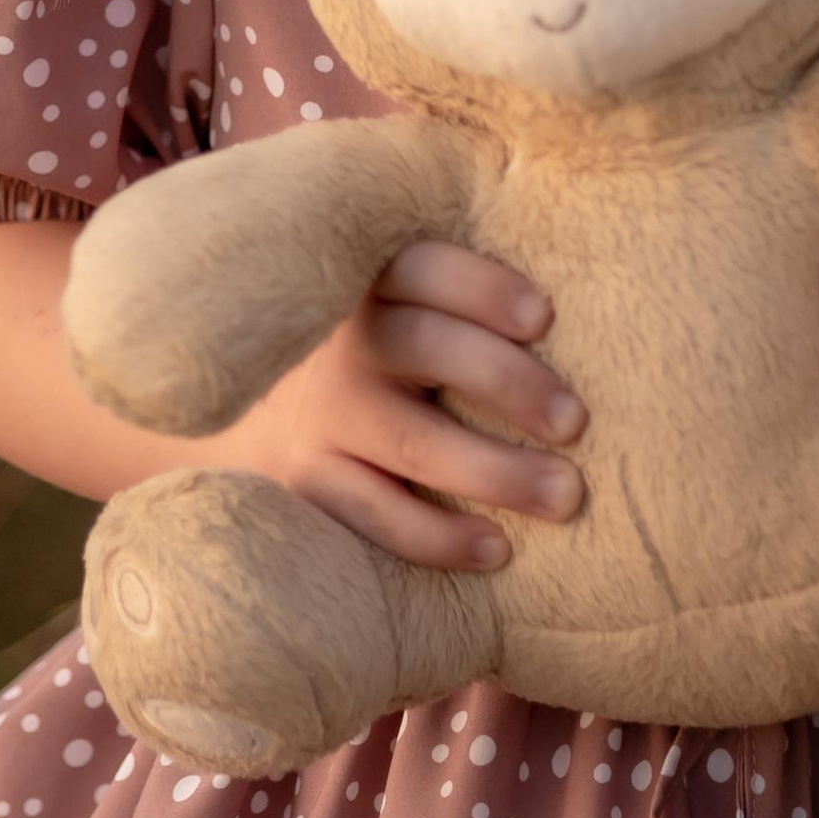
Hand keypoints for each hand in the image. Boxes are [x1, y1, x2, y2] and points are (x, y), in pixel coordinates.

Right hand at [217, 241, 586, 575]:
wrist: (238, 396)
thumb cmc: (368, 339)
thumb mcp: (392, 293)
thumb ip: (456, 285)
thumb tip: (580, 271)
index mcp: (368, 278)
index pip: (422, 268)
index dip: (483, 290)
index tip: (544, 318)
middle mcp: (339, 341)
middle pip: (424, 346)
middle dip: (508, 382)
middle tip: (576, 421)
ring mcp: (319, 413)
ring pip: (409, 439)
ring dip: (494, 470)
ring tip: (566, 495)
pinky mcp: (304, 479)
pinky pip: (373, 513)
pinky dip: (436, 536)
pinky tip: (498, 548)